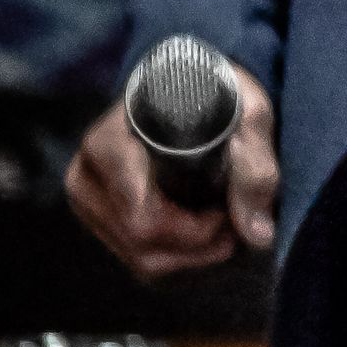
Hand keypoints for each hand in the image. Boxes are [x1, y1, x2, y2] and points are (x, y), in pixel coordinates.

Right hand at [66, 67, 276, 280]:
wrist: (193, 86)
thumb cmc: (220, 95)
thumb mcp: (249, 114)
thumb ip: (256, 164)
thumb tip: (257, 234)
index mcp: (113, 136)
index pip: (137, 206)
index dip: (189, 226)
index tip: (224, 211)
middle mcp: (89, 170)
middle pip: (140, 236)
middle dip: (196, 243)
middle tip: (233, 222)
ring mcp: (91, 198)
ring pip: (140, 256)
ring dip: (191, 255)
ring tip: (223, 227)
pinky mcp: (102, 219)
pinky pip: (139, 261)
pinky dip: (178, 258)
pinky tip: (203, 236)